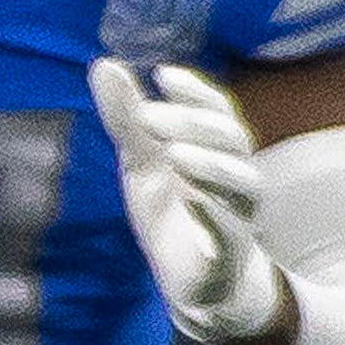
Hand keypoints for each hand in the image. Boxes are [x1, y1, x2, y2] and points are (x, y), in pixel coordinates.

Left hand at [90, 57, 285, 344]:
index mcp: (216, 148)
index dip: (195, 90)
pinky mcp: (229, 250)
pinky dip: (213, 212)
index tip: (163, 75)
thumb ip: (126, 119)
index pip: (216, 109)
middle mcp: (237, 174)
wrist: (191, 280)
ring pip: (240, 180)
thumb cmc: (172, 211)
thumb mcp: (141, 162)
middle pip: (230, 138)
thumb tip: (104, 64)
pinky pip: (230, 228)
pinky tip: (191, 198)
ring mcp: (238, 212)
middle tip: (148, 117)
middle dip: (191, 123)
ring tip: (174, 154)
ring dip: (210, 164)